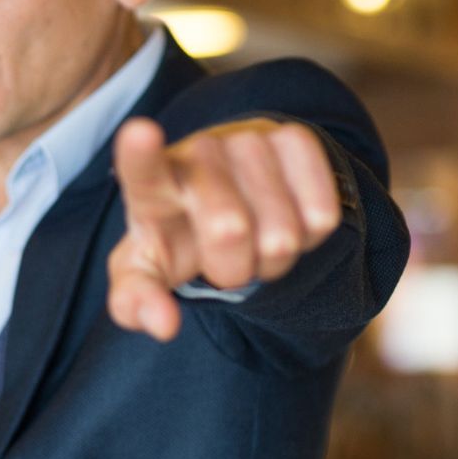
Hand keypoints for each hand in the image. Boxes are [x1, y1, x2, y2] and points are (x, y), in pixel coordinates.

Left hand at [106, 116, 343, 341]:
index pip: (142, 170)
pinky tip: (286, 218)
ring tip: (254, 241)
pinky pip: (321, 216)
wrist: (227, 197)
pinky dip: (308, 237)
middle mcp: (198, 151)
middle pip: (229, 230)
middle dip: (233, 269)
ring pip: (282, 233)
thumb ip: (136, 302)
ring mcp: (249, 140)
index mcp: (151, 187)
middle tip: (224, 262)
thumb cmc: (177, 239)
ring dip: (272, 258)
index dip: (139, 153)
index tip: (140, 133)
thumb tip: (164, 325)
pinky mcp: (296, 138)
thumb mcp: (145, 272)